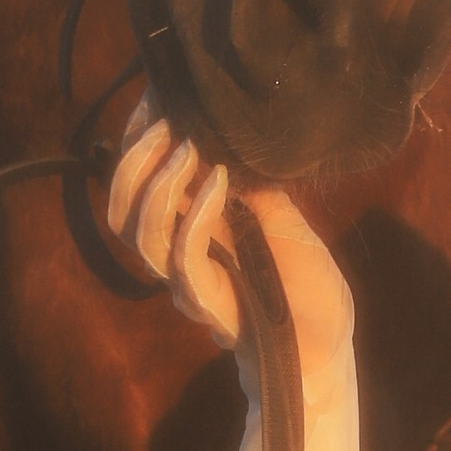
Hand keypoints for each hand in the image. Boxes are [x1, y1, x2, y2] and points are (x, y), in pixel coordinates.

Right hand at [105, 94, 354, 396]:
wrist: (327, 349)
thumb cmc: (305, 287)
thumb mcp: (282, 217)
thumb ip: (253, 182)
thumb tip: (234, 134)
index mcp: (188, 233)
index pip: (139, 187)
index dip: (136, 146)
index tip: (155, 101)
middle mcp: (177, 258)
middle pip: (123, 211)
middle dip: (135, 161)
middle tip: (163, 120)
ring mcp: (189, 283)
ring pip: (142, 235)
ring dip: (160, 185)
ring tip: (188, 146)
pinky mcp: (209, 304)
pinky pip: (184, 258)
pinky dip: (196, 215)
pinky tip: (221, 183)